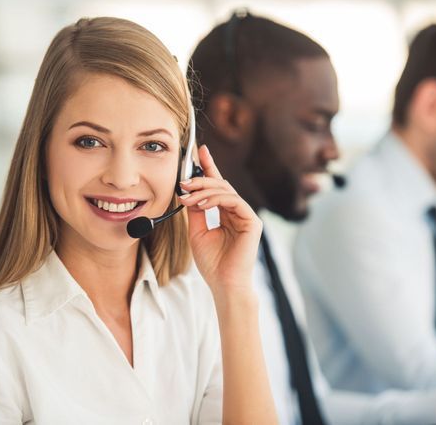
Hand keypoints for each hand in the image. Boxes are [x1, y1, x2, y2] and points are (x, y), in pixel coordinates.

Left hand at [179, 145, 261, 293]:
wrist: (224, 284)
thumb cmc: (213, 263)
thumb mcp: (197, 231)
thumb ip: (196, 211)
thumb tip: (189, 191)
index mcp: (227, 214)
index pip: (218, 186)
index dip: (209, 168)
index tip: (199, 151)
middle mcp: (239, 212)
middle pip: (221, 185)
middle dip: (201, 179)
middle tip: (183, 182)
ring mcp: (247, 216)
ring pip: (226, 190)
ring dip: (204, 190)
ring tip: (187, 196)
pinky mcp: (252, 221)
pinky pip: (234, 201)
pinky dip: (216, 199)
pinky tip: (202, 204)